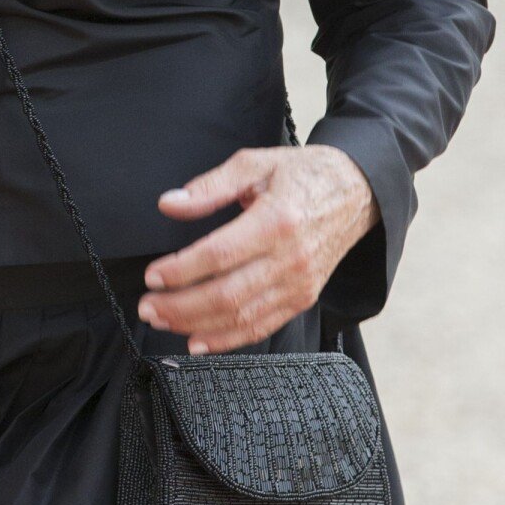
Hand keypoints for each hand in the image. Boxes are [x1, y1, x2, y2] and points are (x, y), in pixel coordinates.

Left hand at [138, 145, 379, 353]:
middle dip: (180, 306)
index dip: (182, 270)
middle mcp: (290, 259)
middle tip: (147, 306)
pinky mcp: (303, 299)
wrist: (356, 192)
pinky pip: (262, 327)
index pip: (219, 255)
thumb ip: (210, 186)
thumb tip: (170, 204)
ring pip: (242, 318)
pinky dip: (228, 340)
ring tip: (162, 321)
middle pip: (227, 295)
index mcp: (277, 220)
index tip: (152, 276)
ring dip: (196, 326)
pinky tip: (198, 340)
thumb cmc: (303, 174)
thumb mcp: (255, 164)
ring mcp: (299, 285)